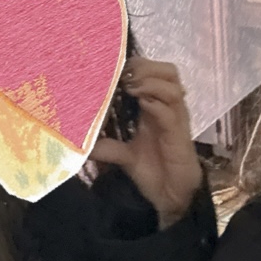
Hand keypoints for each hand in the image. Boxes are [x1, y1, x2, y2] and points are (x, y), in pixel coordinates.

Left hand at [91, 57, 203, 228]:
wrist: (171, 195)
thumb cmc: (153, 171)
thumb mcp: (124, 155)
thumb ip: (107, 147)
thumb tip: (81, 144)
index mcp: (156, 108)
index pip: (154, 72)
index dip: (137, 65)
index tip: (114, 71)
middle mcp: (168, 108)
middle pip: (168, 71)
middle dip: (145, 67)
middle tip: (124, 78)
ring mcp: (176, 119)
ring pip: (172, 84)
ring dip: (150, 81)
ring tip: (131, 88)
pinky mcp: (179, 134)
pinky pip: (170, 111)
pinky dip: (155, 103)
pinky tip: (141, 105)